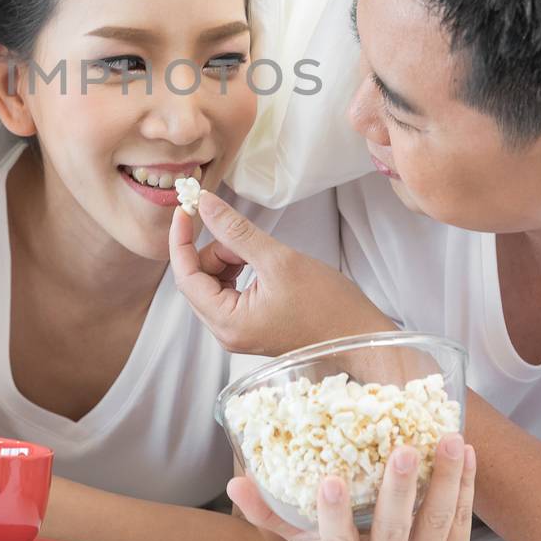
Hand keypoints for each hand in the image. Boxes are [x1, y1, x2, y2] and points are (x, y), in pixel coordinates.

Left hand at [170, 191, 394, 355]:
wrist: (359, 336)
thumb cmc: (328, 305)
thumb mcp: (279, 259)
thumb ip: (236, 231)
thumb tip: (205, 205)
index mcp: (228, 323)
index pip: (185, 277)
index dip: (181, 240)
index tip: (186, 209)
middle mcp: (226, 332)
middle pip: (198, 279)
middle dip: (216, 250)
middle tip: (246, 238)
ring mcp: (237, 330)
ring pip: (214, 282)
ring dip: (230, 259)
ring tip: (262, 255)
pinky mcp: (250, 325)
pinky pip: (229, 290)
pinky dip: (239, 270)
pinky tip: (261, 264)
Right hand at [230, 434, 476, 540]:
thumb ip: (272, 515)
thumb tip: (236, 481)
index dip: (334, 515)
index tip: (330, 482)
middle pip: (394, 528)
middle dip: (400, 489)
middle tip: (404, 450)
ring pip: (437, 521)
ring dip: (445, 479)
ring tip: (449, 439)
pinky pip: (462, 521)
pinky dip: (465, 486)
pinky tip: (465, 453)